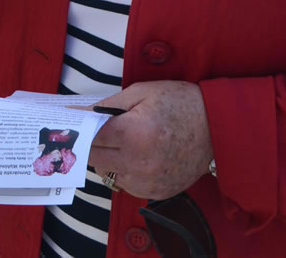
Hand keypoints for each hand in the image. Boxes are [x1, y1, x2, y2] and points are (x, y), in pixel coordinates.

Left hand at [87, 81, 213, 200]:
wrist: (218, 127)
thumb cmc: (180, 103)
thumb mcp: (143, 91)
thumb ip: (109, 104)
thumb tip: (82, 113)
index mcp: (133, 134)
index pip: (90, 135)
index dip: (77, 127)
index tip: (66, 121)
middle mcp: (138, 163)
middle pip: (94, 156)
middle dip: (90, 142)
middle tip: (92, 130)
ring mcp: (147, 182)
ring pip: (108, 172)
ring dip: (107, 157)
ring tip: (121, 141)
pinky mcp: (156, 192)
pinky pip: (126, 183)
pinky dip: (124, 169)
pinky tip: (136, 155)